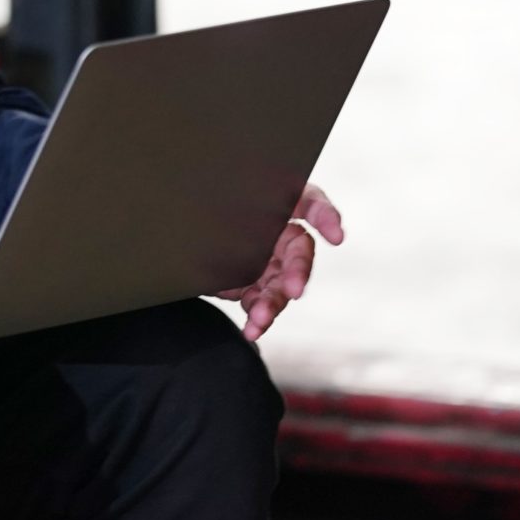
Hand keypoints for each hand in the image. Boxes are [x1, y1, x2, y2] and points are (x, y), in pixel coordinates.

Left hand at [217, 184, 342, 341]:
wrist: (184, 229)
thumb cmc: (210, 200)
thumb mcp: (221, 193)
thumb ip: (234, 190)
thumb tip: (265, 208)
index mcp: (282, 205)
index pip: (311, 204)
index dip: (326, 217)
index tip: (336, 236)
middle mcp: (280, 237)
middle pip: (299, 255)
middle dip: (298, 273)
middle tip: (293, 290)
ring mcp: (268, 265)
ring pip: (280, 286)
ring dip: (273, 304)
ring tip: (260, 318)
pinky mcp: (251, 287)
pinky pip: (259, 304)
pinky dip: (257, 319)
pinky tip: (252, 329)